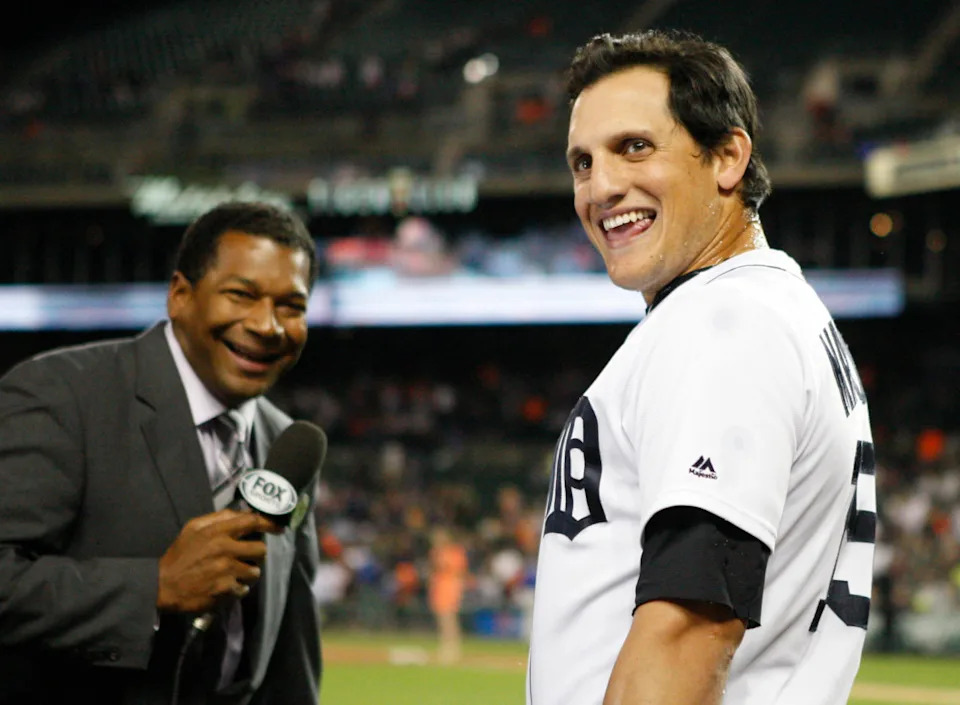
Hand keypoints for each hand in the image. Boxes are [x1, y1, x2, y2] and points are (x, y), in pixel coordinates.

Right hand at [156, 509, 281, 612]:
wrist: (162, 585)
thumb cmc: (179, 554)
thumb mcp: (193, 528)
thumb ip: (219, 518)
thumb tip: (243, 513)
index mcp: (217, 531)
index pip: (252, 521)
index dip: (270, 523)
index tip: (279, 528)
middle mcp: (225, 549)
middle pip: (261, 549)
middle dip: (257, 554)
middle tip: (248, 557)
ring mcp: (227, 570)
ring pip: (255, 572)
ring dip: (248, 574)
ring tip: (235, 574)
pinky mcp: (226, 590)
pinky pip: (244, 589)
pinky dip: (238, 589)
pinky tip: (225, 586)